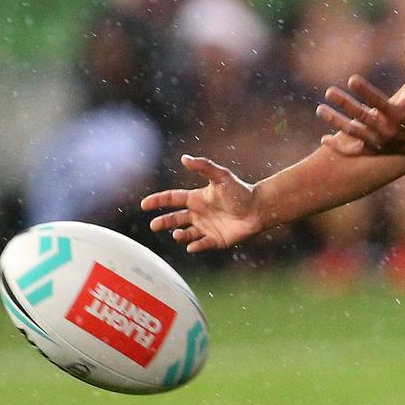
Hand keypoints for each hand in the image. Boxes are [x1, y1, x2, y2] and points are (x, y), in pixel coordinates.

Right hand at [140, 155, 262, 252]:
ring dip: (179, 235)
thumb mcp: (222, 177)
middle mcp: (198, 214)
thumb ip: (204, 167)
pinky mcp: (215, 240)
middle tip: (154, 225)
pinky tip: (192, 246)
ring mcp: (205, 227)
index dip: (158, 201)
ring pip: (185, 234)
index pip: (172, 199)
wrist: (259, 208)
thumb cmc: (241, 191)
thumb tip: (185, 157)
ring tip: (178, 233)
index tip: (144, 204)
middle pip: (174, 218)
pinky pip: (201, 244)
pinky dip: (195, 246)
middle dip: (163, 222)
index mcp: (196, 198)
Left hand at [317, 41, 404, 159]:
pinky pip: (352, 151)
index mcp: (397, 113)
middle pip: (362, 116)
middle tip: (329, 91)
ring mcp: (378, 141)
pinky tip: (324, 138)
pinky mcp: (373, 151)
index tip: (351, 79)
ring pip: (353, 132)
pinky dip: (338, 146)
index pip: (378, 101)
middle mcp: (387, 129)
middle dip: (345, 104)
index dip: (365, 91)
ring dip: (335, 122)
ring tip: (320, 109)